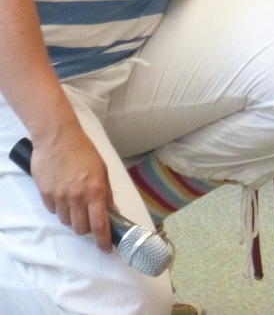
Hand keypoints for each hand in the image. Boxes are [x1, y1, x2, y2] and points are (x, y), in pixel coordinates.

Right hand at [32, 129, 113, 251]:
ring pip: (66, 222)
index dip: (103, 241)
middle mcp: (78, 197)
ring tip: (76, 205)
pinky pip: (54, 211)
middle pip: (81, 228)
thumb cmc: (84, 152)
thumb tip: (113, 212)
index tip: (106, 249)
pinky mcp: (45, 194)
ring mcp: (60, 197)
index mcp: (96, 191)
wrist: (57, 138)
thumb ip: (106, 194)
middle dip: (87, 229)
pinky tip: (63, 196)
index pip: (100, 224)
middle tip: (90, 220)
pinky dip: (60, 209)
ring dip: (73, 218)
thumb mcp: (102, 171)